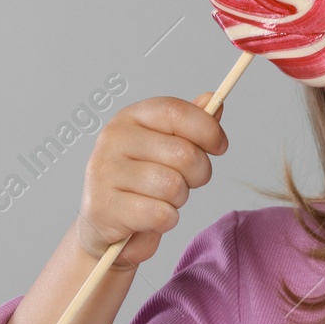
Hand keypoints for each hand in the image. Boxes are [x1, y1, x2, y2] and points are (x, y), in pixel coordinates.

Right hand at [74, 91, 227, 269]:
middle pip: (184, 153)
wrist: (105, 223)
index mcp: (131, 117)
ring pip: (174, 186)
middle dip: (198, 174)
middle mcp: (113, 139)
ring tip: (162, 199)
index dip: (208, 129)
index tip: (220, 146)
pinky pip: (161, 214)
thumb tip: (212, 100)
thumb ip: (189, 125)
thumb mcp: (166, 147)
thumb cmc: (141, 181)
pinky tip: (151, 217)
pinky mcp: (104, 207)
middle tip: (184, 182)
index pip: (176, 111)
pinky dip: (166, 220)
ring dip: (179, 199)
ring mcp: (105, 172)